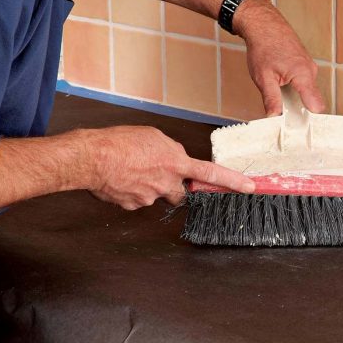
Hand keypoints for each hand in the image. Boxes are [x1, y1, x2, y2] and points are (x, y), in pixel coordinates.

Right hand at [85, 126, 254, 208]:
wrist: (92, 158)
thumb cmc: (120, 142)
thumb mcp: (153, 136)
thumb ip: (170, 150)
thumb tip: (175, 158)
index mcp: (175, 162)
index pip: (211, 174)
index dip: (232, 181)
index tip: (250, 187)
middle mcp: (167, 183)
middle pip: (180, 191)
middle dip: (174, 185)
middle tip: (156, 172)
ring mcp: (151, 197)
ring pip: (156, 193)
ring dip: (147, 183)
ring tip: (129, 168)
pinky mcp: (134, 206)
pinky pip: (138, 199)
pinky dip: (131, 190)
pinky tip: (120, 178)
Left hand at [234, 0, 325, 116]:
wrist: (263, 24)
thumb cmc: (263, 46)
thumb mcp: (263, 78)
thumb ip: (272, 100)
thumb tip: (274, 118)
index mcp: (303, 75)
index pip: (316, 105)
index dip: (308, 119)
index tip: (299, 128)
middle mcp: (310, 71)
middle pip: (310, 101)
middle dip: (296, 109)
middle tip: (279, 111)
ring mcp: (309, 67)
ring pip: (305, 91)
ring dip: (292, 96)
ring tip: (276, 89)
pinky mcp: (305, 64)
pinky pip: (302, 83)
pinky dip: (292, 87)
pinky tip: (279, 81)